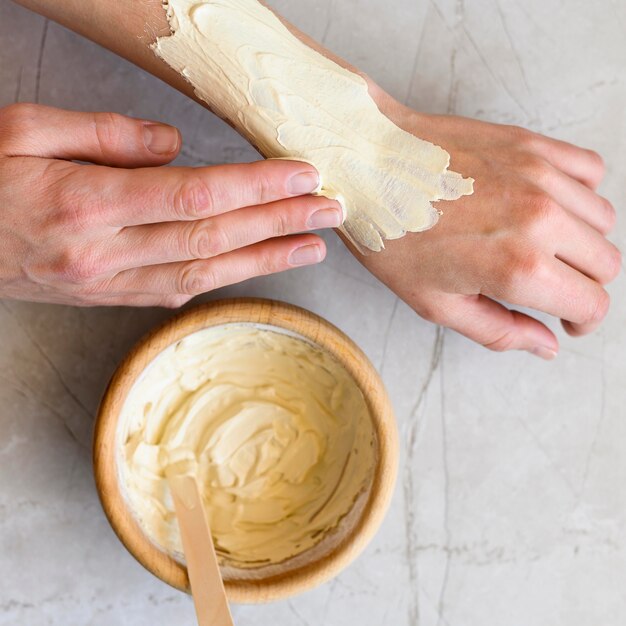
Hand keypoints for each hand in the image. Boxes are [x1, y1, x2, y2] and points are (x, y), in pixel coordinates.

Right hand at [0, 104, 340, 306]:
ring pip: (203, 273)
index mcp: (86, 203)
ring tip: (311, 247)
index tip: (302, 176)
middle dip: (279, 224)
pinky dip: (222, 278)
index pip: (196, 196)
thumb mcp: (22, 130)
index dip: (257, 188)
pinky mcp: (108, 298)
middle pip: (212, 238)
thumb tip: (174, 144)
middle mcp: (105, 252)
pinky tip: (256, 267)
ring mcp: (109, 283)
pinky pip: (175, 291)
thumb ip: (103, 134)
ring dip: (264, 261)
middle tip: (330, 212)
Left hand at [351, 89, 620, 357]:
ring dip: (582, 241)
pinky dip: (580, 192)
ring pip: (602, 219)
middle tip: (551, 288)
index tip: (570, 321)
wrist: (367, 166)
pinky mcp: (532, 144)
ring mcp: (539, 176)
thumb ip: (500, 330)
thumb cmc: (391, 234)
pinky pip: (590, 170)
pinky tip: (547, 205)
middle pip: (606, 262)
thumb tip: (547, 345)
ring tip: (542, 246)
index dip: (584, 320)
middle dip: (583, 285)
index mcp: (516, 266)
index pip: (592, 302)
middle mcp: (540, 219)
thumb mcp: (436, 303)